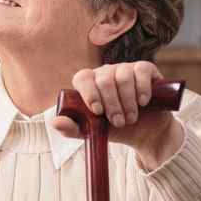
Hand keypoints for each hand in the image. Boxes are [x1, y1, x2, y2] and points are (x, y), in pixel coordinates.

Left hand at [52, 61, 182, 160]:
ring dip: (127, 102)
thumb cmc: (115, 128)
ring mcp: (124, 68)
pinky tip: (143, 102)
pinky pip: (140, 71)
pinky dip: (142, 88)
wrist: (145, 132)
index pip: (82, 78)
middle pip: (104, 80)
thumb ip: (72, 128)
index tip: (98, 112)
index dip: (89, 93)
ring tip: (130, 119)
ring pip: (123, 77)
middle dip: (112, 104)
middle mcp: (105, 72)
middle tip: (119, 122)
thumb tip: (55, 122)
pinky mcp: (144, 68)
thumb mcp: (93, 132)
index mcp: (88, 83)